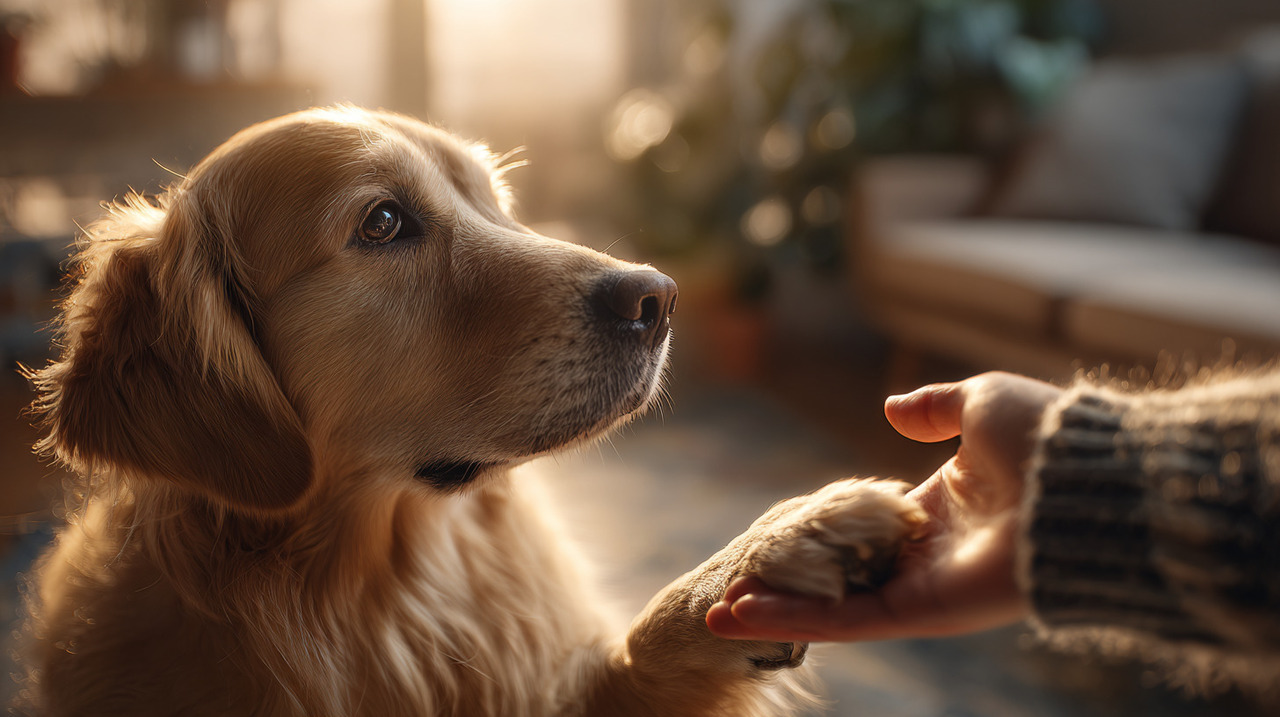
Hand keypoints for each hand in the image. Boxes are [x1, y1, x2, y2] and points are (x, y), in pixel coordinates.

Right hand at [706, 371, 1062, 642]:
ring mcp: (925, 586)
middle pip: (841, 576)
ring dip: (777, 612)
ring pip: (837, 606)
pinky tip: (746, 615)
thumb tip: (891, 410)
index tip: (773, 538)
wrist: (1083, 479)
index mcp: (942, 505)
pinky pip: (851, 620)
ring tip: (719, 614)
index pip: (865, 527)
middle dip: (786, 585)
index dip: (817, 533)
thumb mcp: (980, 401)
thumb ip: (934, 408)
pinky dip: (798, 620)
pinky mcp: (925, 611)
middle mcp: (929, 553)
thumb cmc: (1042, 436)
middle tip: (733, 588)